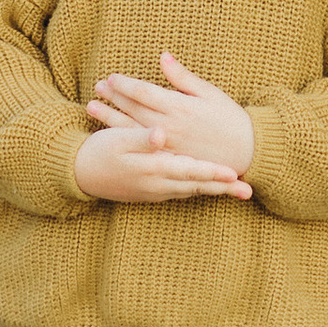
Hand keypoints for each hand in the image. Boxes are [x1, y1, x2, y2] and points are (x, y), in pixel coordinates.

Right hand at [72, 122, 251, 204]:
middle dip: (223, 188)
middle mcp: (158, 184)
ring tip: (237, 191)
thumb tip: (160, 134)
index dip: (213, 173)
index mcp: (154, 168)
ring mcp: (155, 190)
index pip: (191, 171)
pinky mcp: (152, 190)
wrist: (79, 174)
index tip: (234, 175)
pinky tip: (207, 187)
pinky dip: (198, 189)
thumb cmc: (100, 152)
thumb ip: (142, 139)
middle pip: (197, 185)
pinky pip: (181, 191)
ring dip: (214, 189)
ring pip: (191, 190)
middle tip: (248, 191)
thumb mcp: (119, 141)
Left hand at [86, 53, 257, 175]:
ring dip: (109, 118)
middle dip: (113, 97)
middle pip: (132, 109)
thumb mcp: (208, 92)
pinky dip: (122, 139)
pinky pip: (138, 148)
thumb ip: (182, 77)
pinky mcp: (167, 160)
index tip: (111, 77)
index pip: (144, 92)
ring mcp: (166, 146)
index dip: (125, 84)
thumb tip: (163, 56)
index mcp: (179, 107)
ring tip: (92, 108)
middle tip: (96, 88)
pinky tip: (109, 134)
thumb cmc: (229, 118)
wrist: (244, 152)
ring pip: (130, 130)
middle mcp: (168, 127)